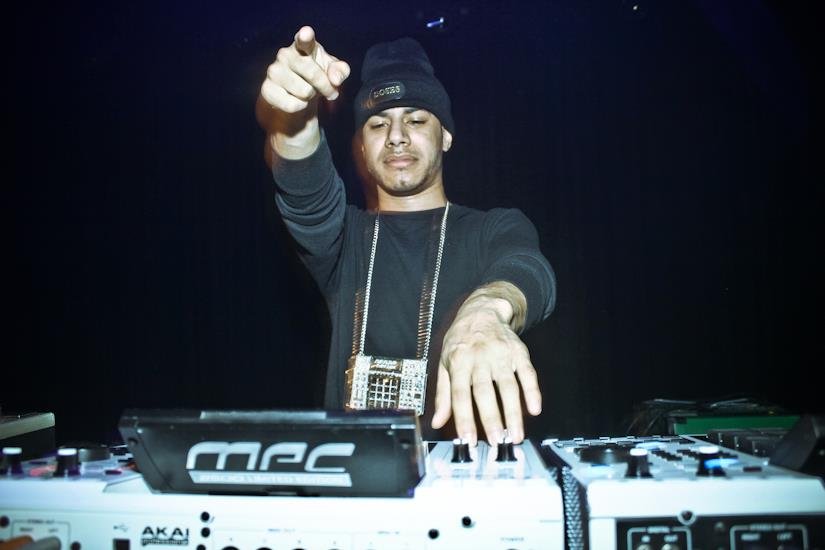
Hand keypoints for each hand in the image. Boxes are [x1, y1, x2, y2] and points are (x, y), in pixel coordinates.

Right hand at [257, 26, 350, 157]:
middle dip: (326, 87)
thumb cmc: (316, 77)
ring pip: (304, 91)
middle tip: (330, 92)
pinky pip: (293, 105)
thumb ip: (340, 71)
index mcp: (303, 45)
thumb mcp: (333, 72)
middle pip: (313, 73)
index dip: (305, 36)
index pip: (304, 39)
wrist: (294, 96)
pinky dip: (301, 107)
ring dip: (312, 97)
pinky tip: (296, 100)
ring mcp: (274, 71)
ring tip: (308, 93)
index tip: (306, 33)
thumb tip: (335, 80)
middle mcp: (285, 54)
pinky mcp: (267, 89)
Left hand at [431, 284, 541, 445]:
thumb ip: (443, 395)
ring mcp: (501, 355)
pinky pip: (528, 373)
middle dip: (491, 419)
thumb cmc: (460, 341)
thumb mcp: (445, 363)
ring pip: (508, 386)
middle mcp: (479, 358)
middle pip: (485, 392)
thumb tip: (436, 421)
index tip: (468, 439)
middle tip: (496, 442)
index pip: (460, 394)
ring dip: (513, 413)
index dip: (464, 418)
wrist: (482, 311)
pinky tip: (535, 409)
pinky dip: (533, 391)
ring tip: (515, 435)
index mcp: (458, 362)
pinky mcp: (519, 352)